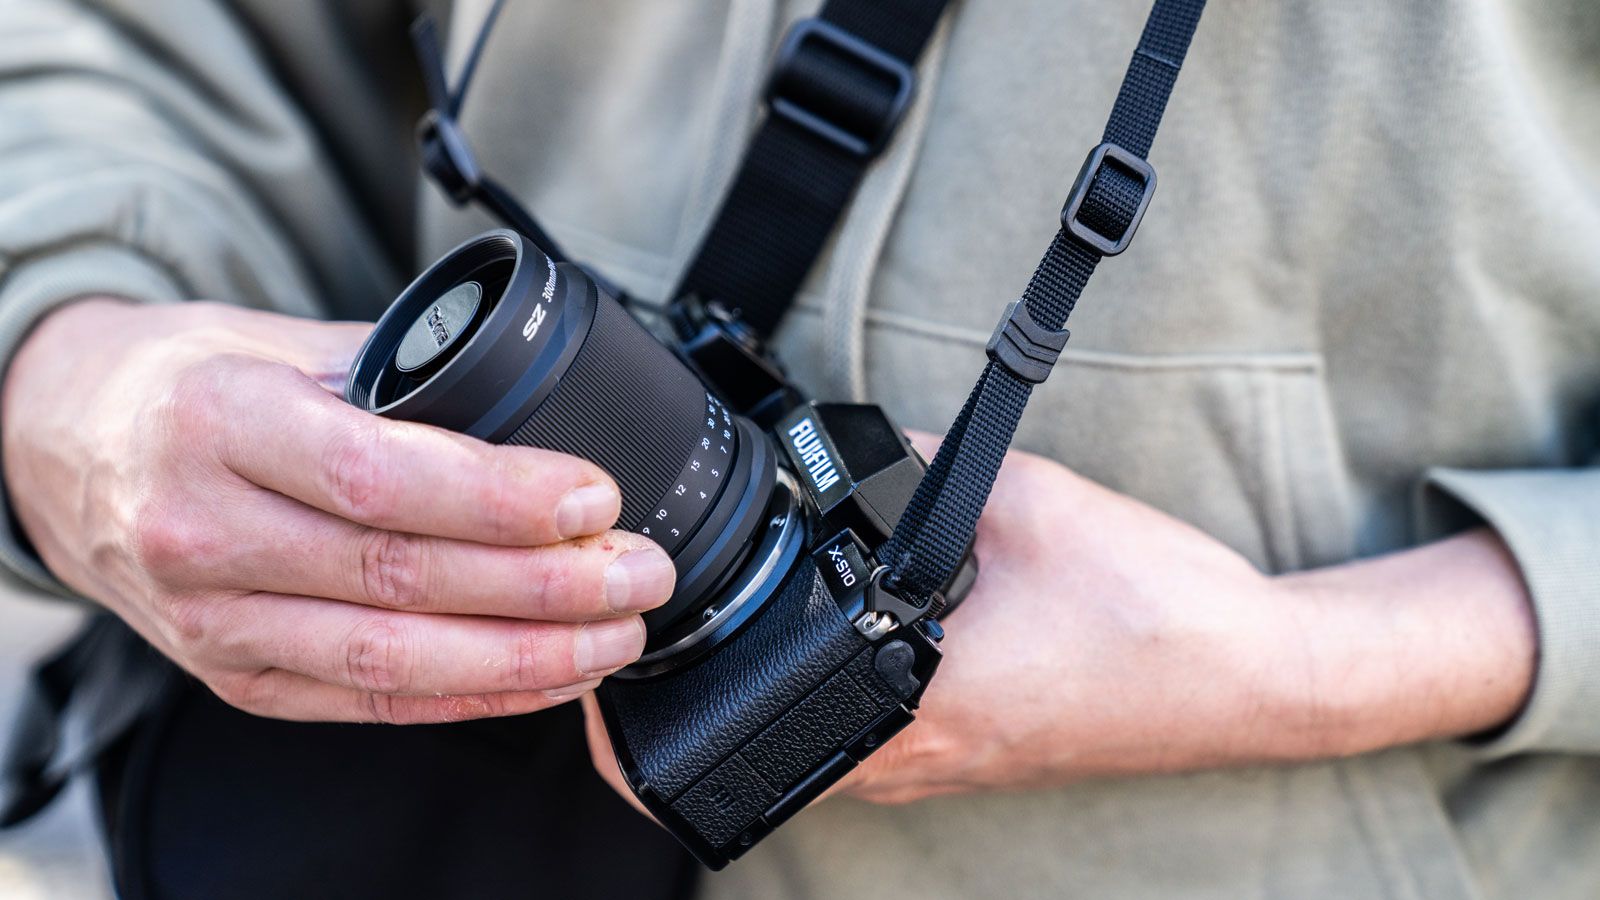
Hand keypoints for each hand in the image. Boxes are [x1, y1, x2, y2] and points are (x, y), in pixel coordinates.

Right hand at [2, 299, 676, 723]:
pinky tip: (548, 676)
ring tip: (616, 635)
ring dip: (525, 656)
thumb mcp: (275, 340)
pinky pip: (370, 701)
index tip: (594, 497)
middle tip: (638, 572)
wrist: (66, 442)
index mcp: (219, 420)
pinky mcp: (234, 677)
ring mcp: (213, 619)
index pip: (376, 474)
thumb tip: (537, 408)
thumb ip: (396, 375)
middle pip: (400, 577)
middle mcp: (204, 530)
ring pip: (391, 658)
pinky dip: (471, 695)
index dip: (498, 496)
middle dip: (545, 585)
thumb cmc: (188, 382)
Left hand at [583, 442, 1533, 810]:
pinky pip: (858, 744)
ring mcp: (937, 771)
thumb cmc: (1153, 604)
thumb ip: (910, 466)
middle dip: (686, 700)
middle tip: (666, 620)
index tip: (618, 653)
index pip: (736, 734)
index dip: (650, 712)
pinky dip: (817, 697)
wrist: (1249, 673)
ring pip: (800, 755)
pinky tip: (837, 634)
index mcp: (909, 701)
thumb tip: (844, 446)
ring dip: (751, 697)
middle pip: (749, 757)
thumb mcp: (1016, 499)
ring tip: (732, 620)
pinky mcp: (966, 757)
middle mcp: (911, 758)